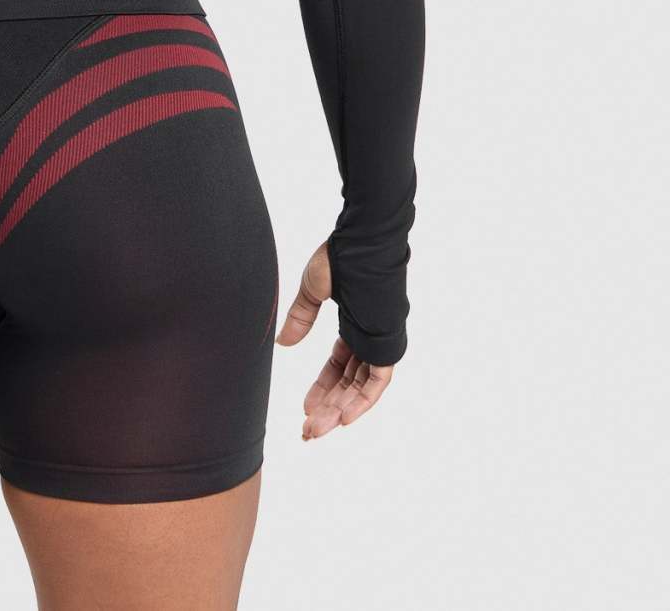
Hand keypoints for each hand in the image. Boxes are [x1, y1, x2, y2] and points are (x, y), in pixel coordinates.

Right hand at [276, 241, 393, 440]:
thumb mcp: (312, 291)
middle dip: (327, 408)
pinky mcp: (387, 342)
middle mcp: (369, 336)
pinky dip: (363, 401)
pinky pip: (378, 381)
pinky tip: (344, 417)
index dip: (322, 389)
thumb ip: (300, 318)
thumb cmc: (340, 255)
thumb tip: (282, 344)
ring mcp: (379, 340)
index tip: (305, 409)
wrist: (363, 239)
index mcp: (353, 324)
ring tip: (317, 430)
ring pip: (361, 387)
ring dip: (340, 411)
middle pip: (349, 383)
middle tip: (308, 431)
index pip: (339, 367)